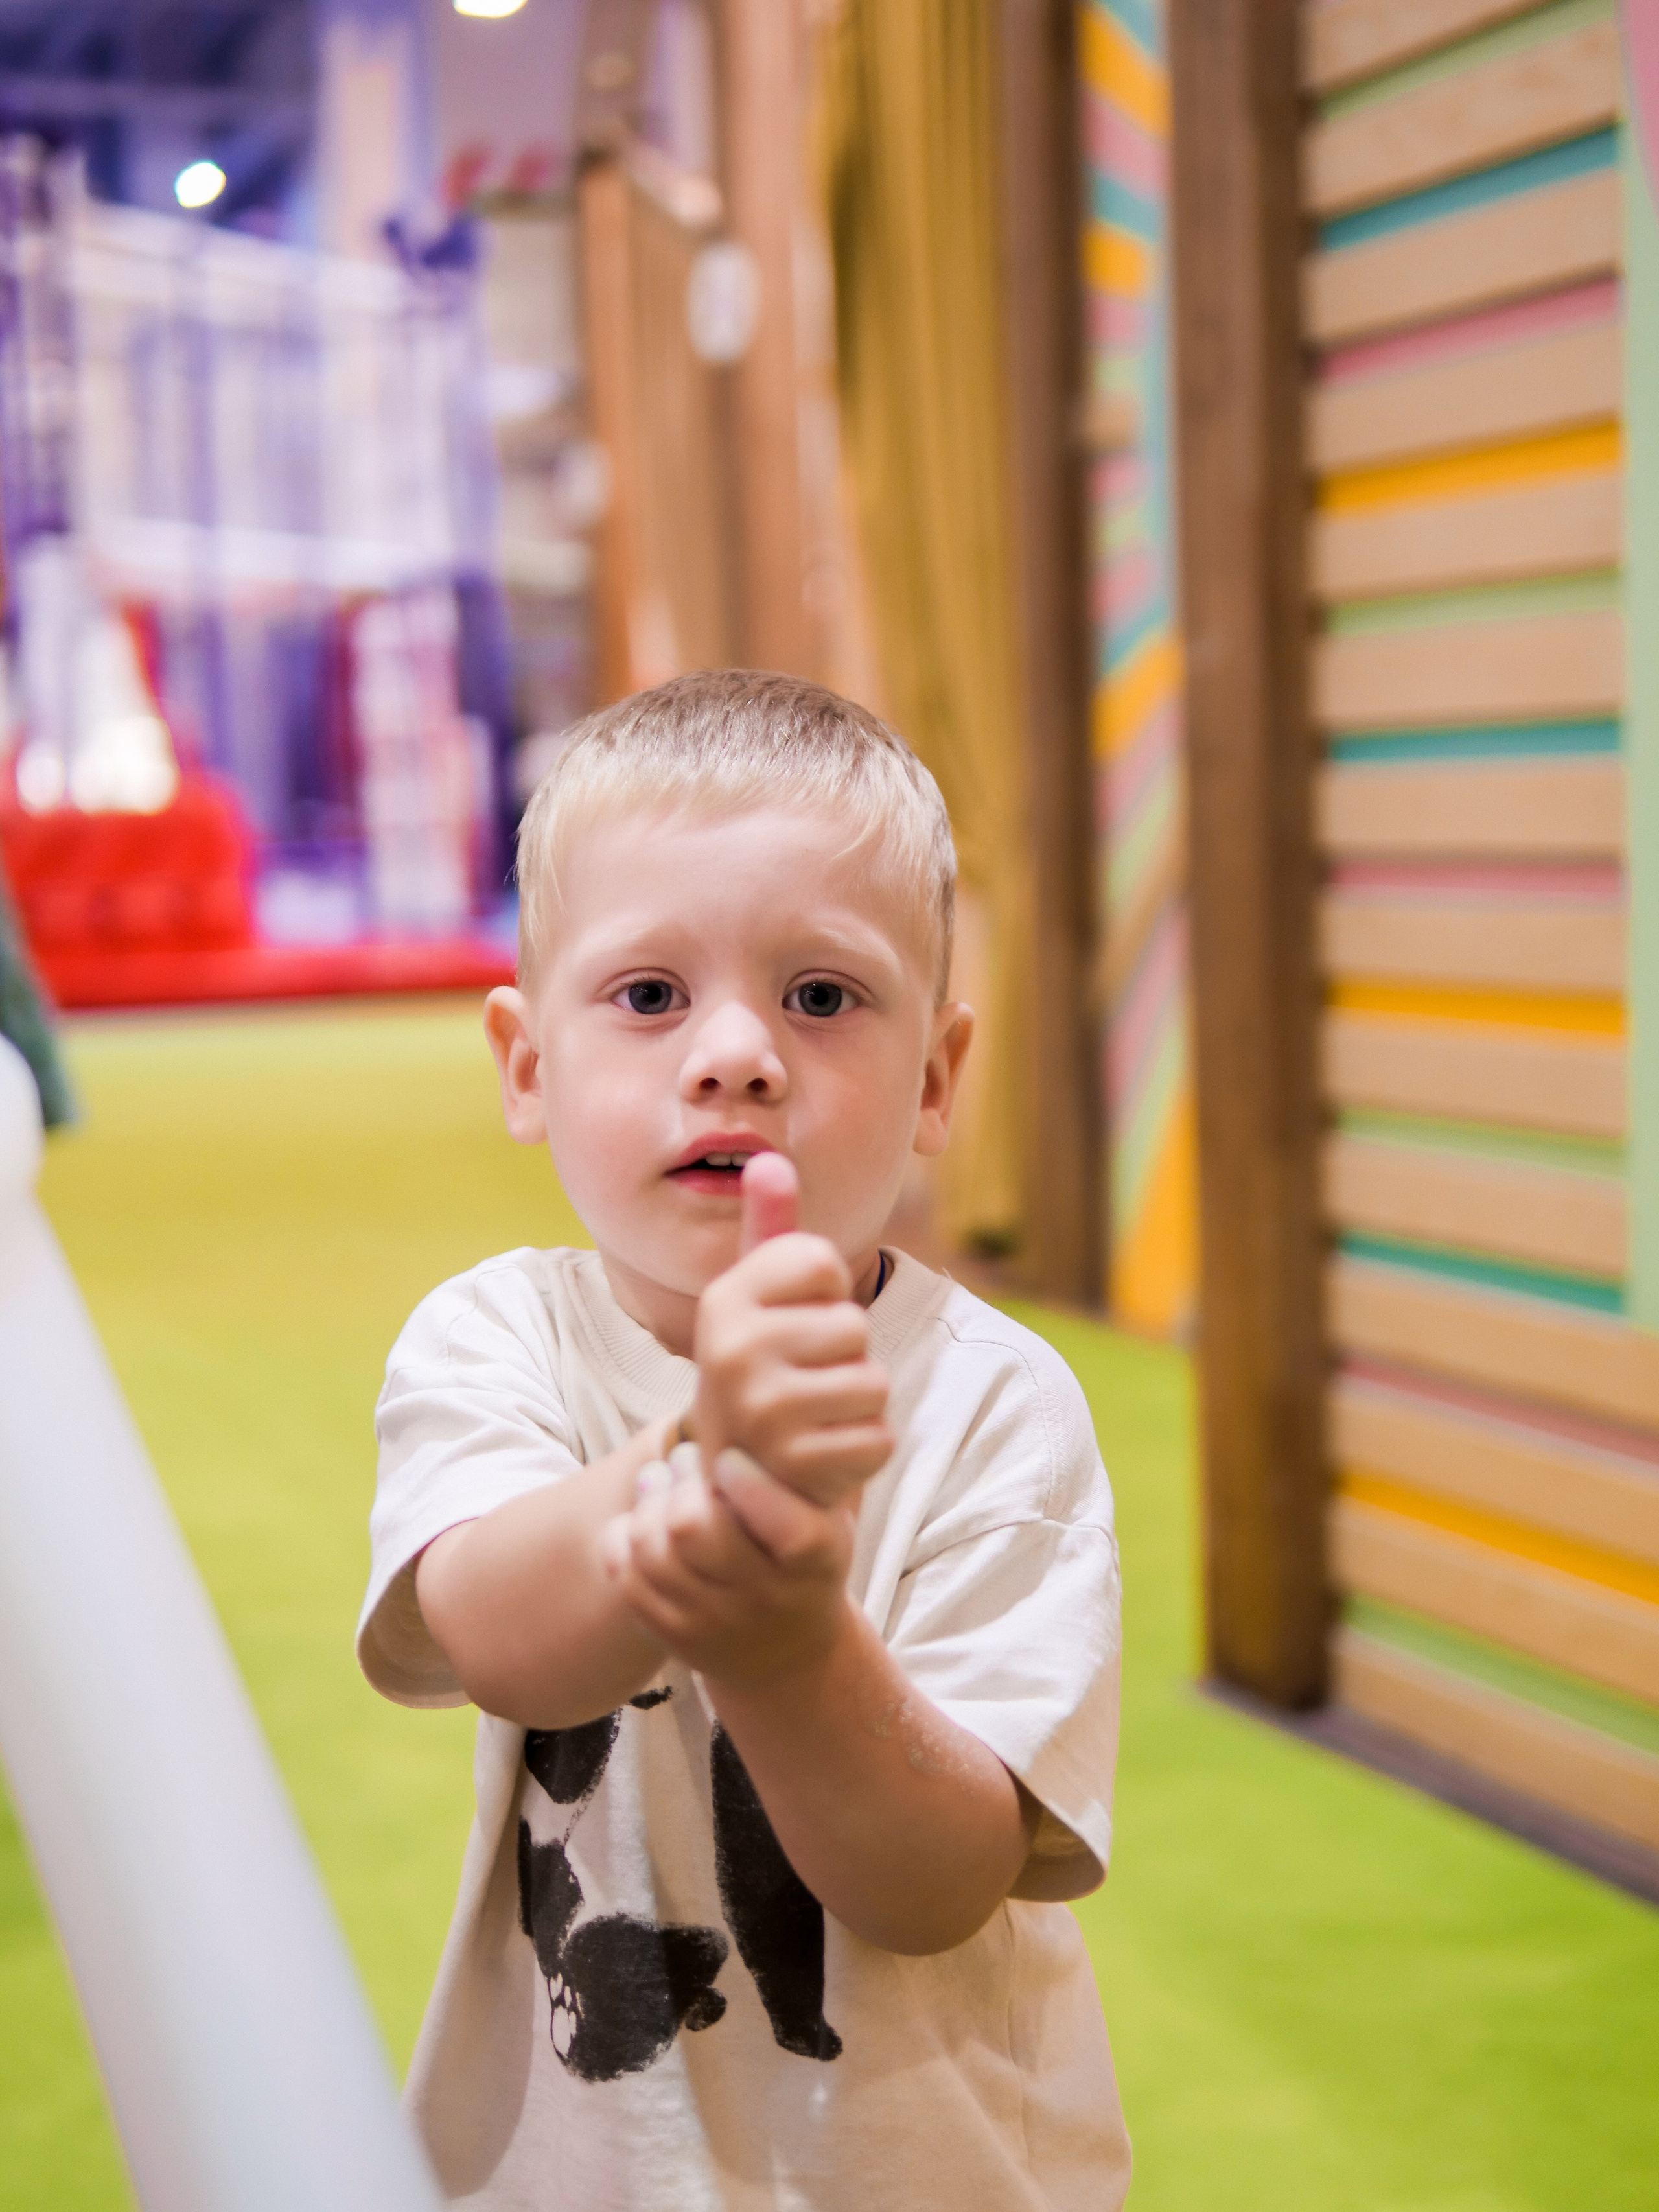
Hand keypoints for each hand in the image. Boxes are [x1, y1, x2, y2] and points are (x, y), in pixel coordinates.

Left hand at [604, 1449, 855, 1685]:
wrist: (789, 1651)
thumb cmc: (803, 1559)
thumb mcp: (826, 1517)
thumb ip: (796, 1472)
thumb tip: (743, 1410)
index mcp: (816, 1562)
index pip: (782, 1522)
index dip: (744, 1479)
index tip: (730, 1460)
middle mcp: (765, 1598)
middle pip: (692, 1527)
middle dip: (681, 1479)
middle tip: (686, 1460)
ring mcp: (714, 1623)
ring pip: (651, 1548)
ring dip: (647, 1501)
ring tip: (658, 1480)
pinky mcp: (673, 1637)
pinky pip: (626, 1576)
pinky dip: (624, 1537)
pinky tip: (642, 1521)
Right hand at [691, 1154, 890, 1507]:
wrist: (738, 1477)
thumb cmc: (762, 1367)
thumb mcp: (758, 1296)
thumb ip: (769, 1229)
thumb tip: (769, 1160)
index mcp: (723, 1298)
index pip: (822, 1260)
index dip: (826, 1292)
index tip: (792, 1321)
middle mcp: (731, 1350)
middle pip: (852, 1324)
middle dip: (846, 1354)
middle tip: (804, 1379)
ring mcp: (760, 1411)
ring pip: (872, 1382)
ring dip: (859, 1403)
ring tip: (815, 1415)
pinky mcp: (795, 1465)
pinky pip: (878, 1438)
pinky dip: (864, 1449)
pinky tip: (823, 1452)